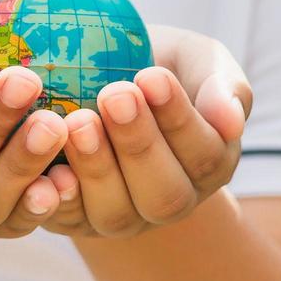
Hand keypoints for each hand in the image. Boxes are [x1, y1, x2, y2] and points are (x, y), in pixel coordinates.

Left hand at [0, 24, 253, 239]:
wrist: (92, 75)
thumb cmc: (153, 63)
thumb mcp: (195, 59)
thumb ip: (221, 84)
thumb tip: (232, 121)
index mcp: (207, 164)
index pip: (203, 154)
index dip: (178, 119)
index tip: (151, 76)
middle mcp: (169, 199)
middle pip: (164, 193)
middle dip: (139, 144)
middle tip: (114, 96)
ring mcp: (121, 215)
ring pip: (117, 212)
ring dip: (97, 169)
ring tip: (78, 122)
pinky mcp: (73, 219)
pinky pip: (66, 221)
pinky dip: (57, 199)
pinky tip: (49, 169)